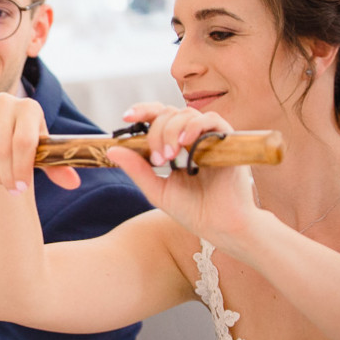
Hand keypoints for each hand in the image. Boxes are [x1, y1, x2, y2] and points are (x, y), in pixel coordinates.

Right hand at [0, 93, 80, 192]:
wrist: (4, 129)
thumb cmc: (28, 142)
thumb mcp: (43, 152)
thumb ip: (57, 167)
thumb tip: (74, 184)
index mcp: (30, 108)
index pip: (24, 141)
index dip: (22, 168)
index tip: (22, 187)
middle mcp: (6, 102)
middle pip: (3, 149)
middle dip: (7, 176)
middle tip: (12, 189)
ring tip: (0, 180)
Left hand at [106, 102, 258, 244]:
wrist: (220, 227)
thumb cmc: (192, 210)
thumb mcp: (157, 190)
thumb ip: (137, 169)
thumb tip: (112, 150)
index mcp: (174, 145)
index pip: (158, 117)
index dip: (142, 111)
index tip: (126, 117)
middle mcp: (192, 137)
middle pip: (169, 113)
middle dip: (157, 132)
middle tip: (158, 159)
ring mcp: (209, 138)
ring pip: (187, 113)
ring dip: (172, 130)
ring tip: (170, 156)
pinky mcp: (228, 142)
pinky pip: (212, 120)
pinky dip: (196, 126)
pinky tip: (186, 142)